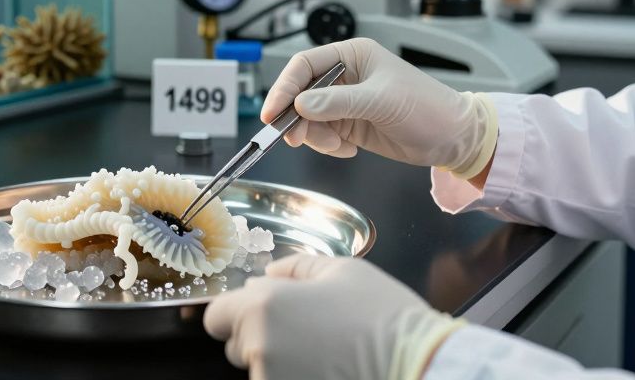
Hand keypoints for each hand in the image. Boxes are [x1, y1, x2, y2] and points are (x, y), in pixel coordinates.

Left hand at [203, 254, 461, 379]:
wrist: (417, 365)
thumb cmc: (381, 315)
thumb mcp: (342, 270)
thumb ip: (295, 267)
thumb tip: (268, 275)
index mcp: (262, 306)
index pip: (217, 316)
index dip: (237, 313)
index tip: (264, 315)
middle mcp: (257, 347)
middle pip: (237, 345)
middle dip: (261, 337)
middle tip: (307, 332)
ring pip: (258, 370)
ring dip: (277, 363)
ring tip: (321, 355)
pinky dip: (291, 377)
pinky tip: (325, 371)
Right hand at [263, 38, 495, 174]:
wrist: (452, 138)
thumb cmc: (426, 107)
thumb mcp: (381, 101)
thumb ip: (339, 102)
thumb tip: (301, 104)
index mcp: (352, 55)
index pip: (305, 65)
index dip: (284, 87)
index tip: (272, 112)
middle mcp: (344, 76)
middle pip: (300, 93)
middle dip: (295, 117)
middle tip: (294, 138)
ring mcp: (345, 102)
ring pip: (307, 118)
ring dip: (314, 136)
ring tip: (337, 146)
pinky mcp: (349, 125)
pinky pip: (322, 135)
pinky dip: (328, 146)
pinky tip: (349, 150)